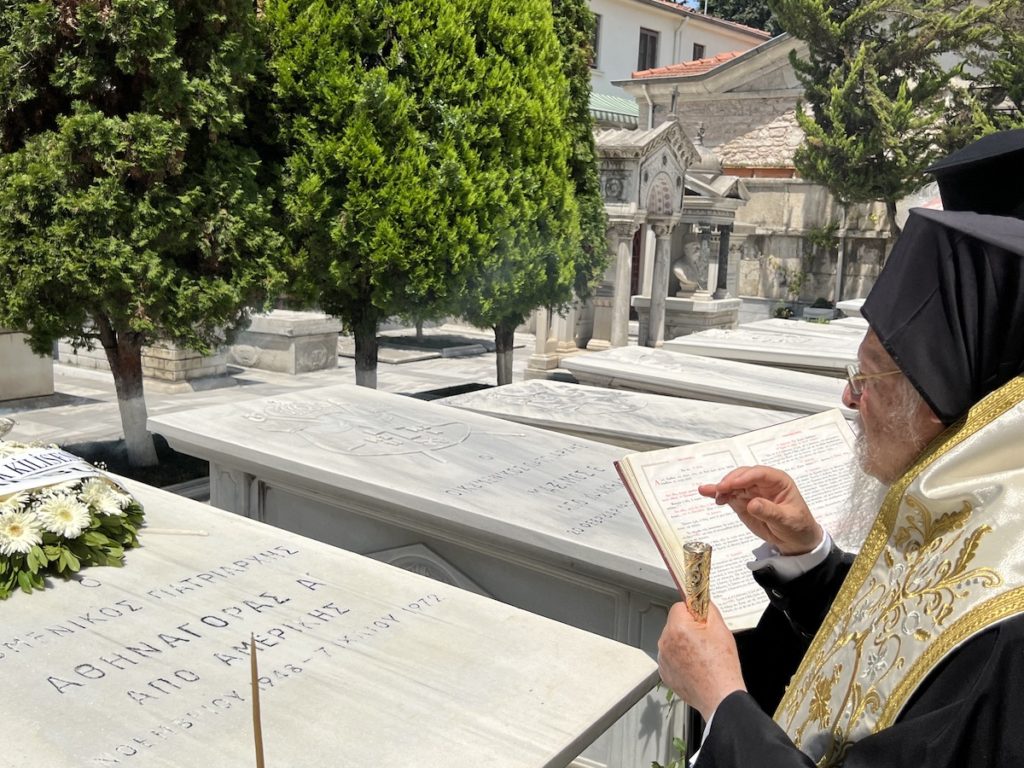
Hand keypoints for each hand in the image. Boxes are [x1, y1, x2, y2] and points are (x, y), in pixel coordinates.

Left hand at [657, 601, 744, 720]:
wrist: (720, 697)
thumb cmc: (721, 667)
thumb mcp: (721, 628)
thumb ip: (708, 608)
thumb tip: (701, 600)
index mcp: (677, 628)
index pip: (680, 606)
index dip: (694, 612)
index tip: (702, 620)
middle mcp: (665, 642)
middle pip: (675, 623)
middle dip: (689, 627)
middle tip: (706, 640)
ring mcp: (663, 659)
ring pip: (672, 640)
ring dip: (684, 643)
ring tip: (703, 655)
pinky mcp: (665, 672)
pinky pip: (671, 657)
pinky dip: (681, 659)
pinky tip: (696, 665)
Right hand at [697, 465, 821, 554]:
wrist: (796, 540)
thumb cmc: (798, 526)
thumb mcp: (787, 521)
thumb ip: (769, 512)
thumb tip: (752, 504)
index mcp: (778, 481)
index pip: (760, 474)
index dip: (745, 477)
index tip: (732, 485)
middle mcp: (763, 483)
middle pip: (743, 476)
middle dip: (730, 481)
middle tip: (719, 490)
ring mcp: (752, 492)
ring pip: (733, 484)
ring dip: (721, 488)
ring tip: (708, 492)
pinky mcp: (743, 502)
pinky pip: (729, 495)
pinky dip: (718, 494)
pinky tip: (705, 492)